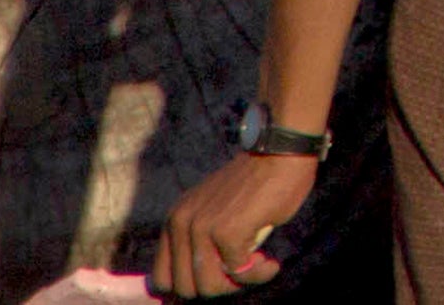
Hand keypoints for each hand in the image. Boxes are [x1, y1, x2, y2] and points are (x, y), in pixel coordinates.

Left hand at [152, 146, 314, 292]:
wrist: (280, 153)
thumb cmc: (255, 184)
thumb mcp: (212, 211)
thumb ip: (197, 240)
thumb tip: (195, 285)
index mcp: (174, 220)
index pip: (162, 279)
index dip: (191, 286)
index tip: (219, 277)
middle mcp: (181, 224)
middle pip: (187, 289)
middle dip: (219, 287)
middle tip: (243, 270)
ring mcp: (203, 228)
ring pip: (211, 287)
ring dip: (239, 284)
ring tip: (259, 265)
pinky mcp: (228, 232)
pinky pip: (240, 273)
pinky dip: (260, 274)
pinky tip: (271, 262)